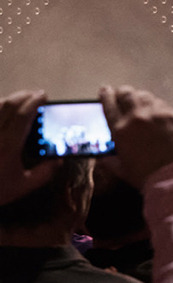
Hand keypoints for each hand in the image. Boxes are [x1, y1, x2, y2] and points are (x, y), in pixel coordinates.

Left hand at [0, 91, 58, 205]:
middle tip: (35, 95)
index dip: (34, 102)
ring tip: (20, 101)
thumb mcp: (23, 186)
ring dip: (10, 99)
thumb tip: (58, 161)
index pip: (23, 115)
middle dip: (23, 95)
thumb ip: (44, 173)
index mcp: (8, 145)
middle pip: (8, 104)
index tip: (44, 96)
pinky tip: (4, 111)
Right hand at [100, 86, 172, 188]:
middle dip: (123, 92)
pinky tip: (157, 111)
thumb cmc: (146, 175)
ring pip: (145, 96)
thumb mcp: (121, 169)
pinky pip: (162, 103)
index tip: (105, 90)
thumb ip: (110, 161)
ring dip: (140, 97)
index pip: (108, 104)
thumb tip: (104, 159)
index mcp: (120, 130)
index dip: (106, 95)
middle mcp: (136, 118)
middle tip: (123, 94)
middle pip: (127, 94)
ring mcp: (156, 115)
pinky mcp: (172, 116)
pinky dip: (157, 104)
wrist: (172, 176)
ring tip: (141, 103)